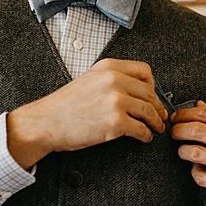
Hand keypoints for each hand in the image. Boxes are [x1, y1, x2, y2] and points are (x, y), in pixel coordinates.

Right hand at [6, 59, 167, 167]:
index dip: (153, 86)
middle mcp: (114, 80)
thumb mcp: (89, 80)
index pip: (144, 71)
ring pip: (149, 111)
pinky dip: (146, 136)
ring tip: (155, 128)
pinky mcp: (116, 122)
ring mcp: (116, 101)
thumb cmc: (64, 106)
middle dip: (158, 107)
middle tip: (159, 116)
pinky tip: (144, 137)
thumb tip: (136, 90)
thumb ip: (111, 80)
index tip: (153, 96)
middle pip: (150, 93)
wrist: (45, 122)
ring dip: (155, 122)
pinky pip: (142, 129)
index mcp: (109, 67)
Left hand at [171, 102, 205, 205]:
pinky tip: (201, 169)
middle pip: (193, 130)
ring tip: (184, 151)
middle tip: (174, 133)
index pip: (202, 113)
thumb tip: (198, 105)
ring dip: (182, 151)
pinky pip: (198, 176)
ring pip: (192, 152)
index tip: (176, 118)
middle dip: (177, 130)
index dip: (183, 114)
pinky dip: (195, 172)